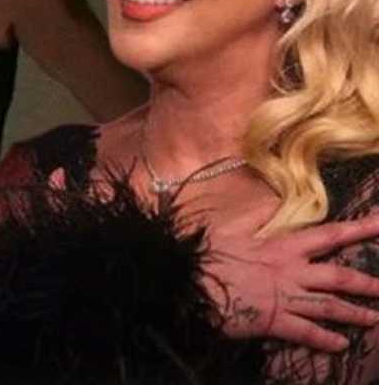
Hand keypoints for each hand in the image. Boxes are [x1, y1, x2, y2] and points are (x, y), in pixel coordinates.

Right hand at [203, 203, 378, 351]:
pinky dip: (325, 340)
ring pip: (330, 306)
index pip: (328, 234)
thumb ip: (255, 217)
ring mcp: (284, 297)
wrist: (187, 282)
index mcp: (280, 246)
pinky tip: (340, 345)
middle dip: (368, 282)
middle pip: (339, 276)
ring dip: (355, 313)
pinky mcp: (273, 321)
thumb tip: (271, 202)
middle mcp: (290, 271)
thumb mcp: (229, 229)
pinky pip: (307, 332)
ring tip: (375, 319)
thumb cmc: (205, 255)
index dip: (359, 229)